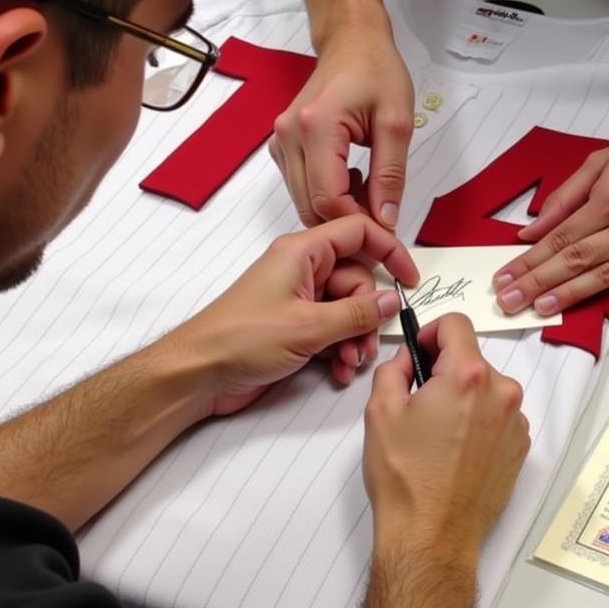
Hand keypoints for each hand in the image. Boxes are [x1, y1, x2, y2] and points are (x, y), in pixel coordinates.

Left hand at [163, 216, 419, 414]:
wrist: (199, 374)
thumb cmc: (240, 339)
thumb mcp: (309, 326)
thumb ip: (356, 312)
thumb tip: (390, 301)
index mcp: (302, 251)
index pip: (358, 233)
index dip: (389, 251)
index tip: (409, 279)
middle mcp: (302, 269)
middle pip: (357, 279)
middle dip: (367, 314)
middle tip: (364, 344)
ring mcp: (298, 298)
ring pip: (347, 308)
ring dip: (354, 337)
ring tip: (348, 362)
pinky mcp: (294, 325)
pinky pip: (332, 328)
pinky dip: (339, 349)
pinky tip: (336, 370)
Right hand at [269, 23, 413, 228]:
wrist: (351, 42)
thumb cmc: (375, 71)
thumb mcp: (396, 121)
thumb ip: (391, 173)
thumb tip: (386, 218)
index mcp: (316, 126)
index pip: (328, 197)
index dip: (356, 220)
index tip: (384, 226)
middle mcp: (288, 135)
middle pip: (309, 205)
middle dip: (345, 219)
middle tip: (381, 212)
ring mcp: (280, 140)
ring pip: (302, 200)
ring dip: (335, 208)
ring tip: (369, 188)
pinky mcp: (282, 144)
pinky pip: (299, 185)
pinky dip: (323, 194)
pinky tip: (349, 177)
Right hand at [362, 314, 529, 559]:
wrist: (432, 537)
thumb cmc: (406, 479)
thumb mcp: (380, 411)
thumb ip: (393, 368)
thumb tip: (408, 359)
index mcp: (467, 375)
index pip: (456, 324)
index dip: (431, 331)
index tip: (420, 350)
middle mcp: (501, 392)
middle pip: (471, 358)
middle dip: (444, 370)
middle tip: (419, 400)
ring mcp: (515, 422)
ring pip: (485, 388)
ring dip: (463, 396)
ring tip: (436, 432)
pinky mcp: (520, 447)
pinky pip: (498, 416)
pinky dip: (478, 421)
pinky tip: (455, 450)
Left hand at [492, 116, 608, 314]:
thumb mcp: (605, 160)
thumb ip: (566, 196)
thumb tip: (534, 228)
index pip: (560, 237)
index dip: (529, 260)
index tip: (506, 274)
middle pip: (572, 261)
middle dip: (534, 282)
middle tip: (507, 300)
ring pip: (595, 276)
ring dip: (560, 295)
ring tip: (531, 308)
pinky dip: (594, 292)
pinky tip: (571, 300)